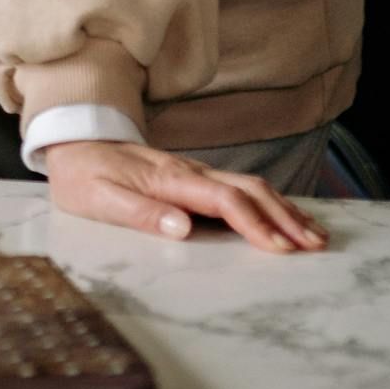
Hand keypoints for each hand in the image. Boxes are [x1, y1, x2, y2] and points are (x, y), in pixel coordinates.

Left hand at [41, 139, 326, 252]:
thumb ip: (140, 212)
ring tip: (315, 234)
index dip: (255, 225)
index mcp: (170, 179)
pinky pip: (239, 187)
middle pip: (250, 191)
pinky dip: (269, 202)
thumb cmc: (83, 174)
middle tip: (317, 245)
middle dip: (286, 218)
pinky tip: (284, 216)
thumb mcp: (98, 198)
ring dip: (284, 209)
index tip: (281, 249)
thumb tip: (182, 227)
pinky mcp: (192, 177)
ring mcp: (194, 172)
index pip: (224, 201)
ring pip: (250, 186)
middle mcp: (189, 172)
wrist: (73, 139)